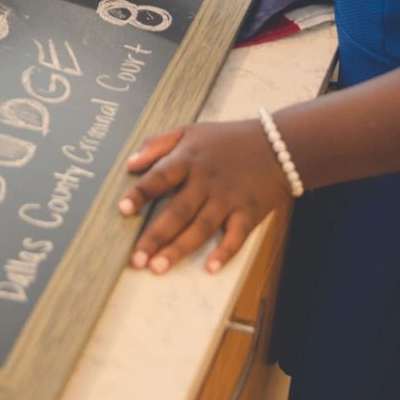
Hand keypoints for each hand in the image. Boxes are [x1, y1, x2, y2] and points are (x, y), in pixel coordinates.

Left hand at [118, 119, 289, 273]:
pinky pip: (236, 236)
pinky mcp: (249, 212)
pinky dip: (224, 253)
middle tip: (136, 259)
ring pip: (201, 227)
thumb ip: (157, 144)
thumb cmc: (227, 138)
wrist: (278, 145)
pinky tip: (210, 268)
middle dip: (155, 236)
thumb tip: (130, 164)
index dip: (141, 193)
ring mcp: (228, 198)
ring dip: (179, 249)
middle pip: (177, 211)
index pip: (160, 177)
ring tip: (157, 268)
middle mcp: (206, 180)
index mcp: (188, 159)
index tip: (122, 210)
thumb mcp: (189, 131)